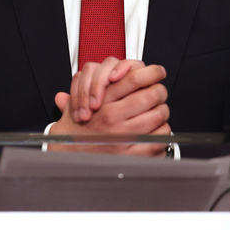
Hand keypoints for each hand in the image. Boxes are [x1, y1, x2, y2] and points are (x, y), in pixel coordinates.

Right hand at [49, 61, 169, 154]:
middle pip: (153, 94)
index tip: (157, 72)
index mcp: (103, 102)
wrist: (67, 159)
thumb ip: (92, 83)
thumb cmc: (73, 133)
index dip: (152, 72)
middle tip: (158, 93)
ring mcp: (125, 136)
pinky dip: (162, 132)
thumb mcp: (77, 102)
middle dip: (159, 91)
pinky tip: (155, 131)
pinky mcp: (133, 154)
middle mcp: (114, 118)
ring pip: (159, 114)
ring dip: (162, 111)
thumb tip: (114, 70)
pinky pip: (160, 137)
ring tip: (157, 112)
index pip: (135, 77)